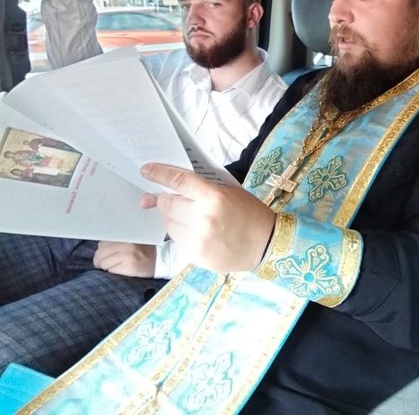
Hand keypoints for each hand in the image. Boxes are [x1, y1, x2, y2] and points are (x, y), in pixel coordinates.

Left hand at [93, 241, 155, 277]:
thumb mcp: (131, 239)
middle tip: (110, 261)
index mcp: (125, 235)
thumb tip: (100, 247)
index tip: (109, 253)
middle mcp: (125, 243)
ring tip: (118, 265)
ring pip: (102, 263)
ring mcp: (126, 255)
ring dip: (107, 266)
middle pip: (99, 253)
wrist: (161, 259)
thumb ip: (117, 239)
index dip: (103, 250)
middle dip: (101, 259)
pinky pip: (110, 270)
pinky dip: (113, 271)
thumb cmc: (145, 249)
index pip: (102, 243)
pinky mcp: (128, 266)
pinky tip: (123, 269)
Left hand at [140, 163, 274, 271]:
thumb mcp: (229, 192)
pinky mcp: (196, 255)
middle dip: (164, 199)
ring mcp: (198, 239)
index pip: (178, 181)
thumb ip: (200, 189)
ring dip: (174, 218)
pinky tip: (198, 233)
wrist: (266, 244)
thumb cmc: (249, 213)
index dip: (159, 174)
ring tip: (192, 218)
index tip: (146, 170)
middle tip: (165, 198)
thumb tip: (168, 191)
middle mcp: (203, 217)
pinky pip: (177, 240)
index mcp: (214, 197)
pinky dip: (182, 234)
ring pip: (169, 223)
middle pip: (168, 203)